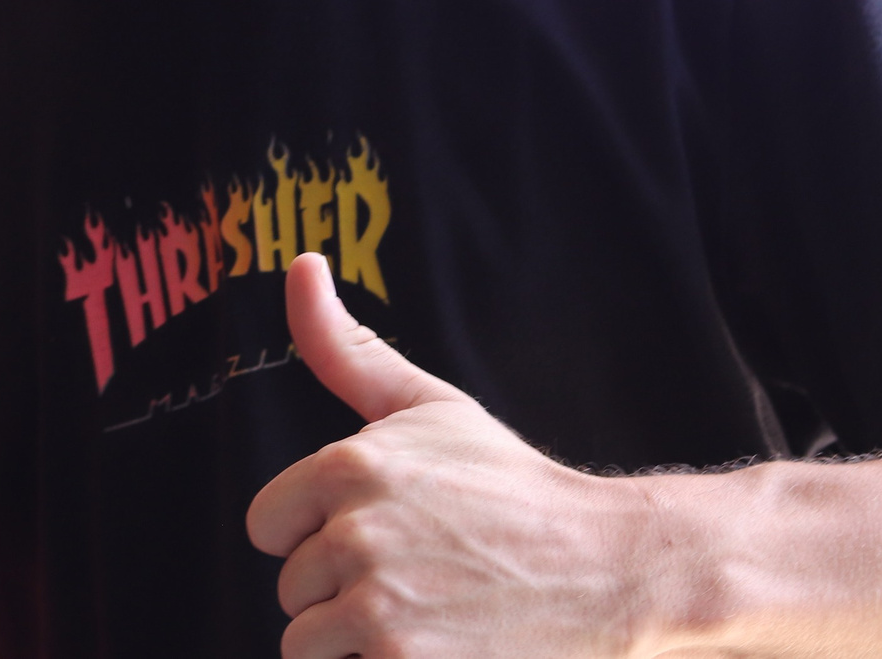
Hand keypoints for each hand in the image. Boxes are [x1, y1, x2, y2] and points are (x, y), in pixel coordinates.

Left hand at [246, 254, 666, 657]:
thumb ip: (344, 346)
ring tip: (431, 619)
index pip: (267, 527)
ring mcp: (380, 608)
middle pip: (292, 591)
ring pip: (310, 646)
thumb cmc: (513, 489)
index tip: (379, 535)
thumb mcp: (427, 409)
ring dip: (359, 644)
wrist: (614, 570)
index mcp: (348, 466)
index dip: (315, 537)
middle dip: (343, 593)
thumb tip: (300, 262)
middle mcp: (355, 533)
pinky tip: (441, 649)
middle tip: (425, 579)